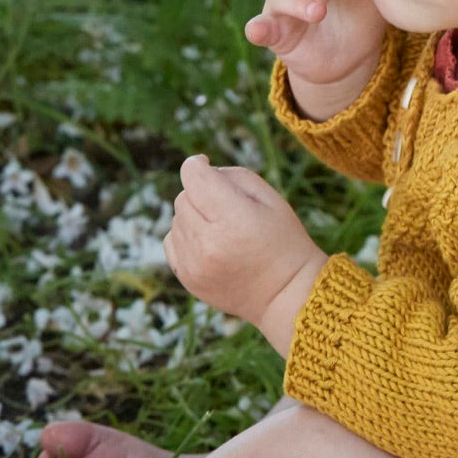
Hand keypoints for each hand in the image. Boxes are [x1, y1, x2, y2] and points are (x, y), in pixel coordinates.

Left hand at [162, 154, 323, 331]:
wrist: (286, 294)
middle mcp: (208, 243)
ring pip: (176, 219)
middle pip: (183, 197)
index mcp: (233, 219)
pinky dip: (185, 236)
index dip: (197, 165)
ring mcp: (195, 264)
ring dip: (194, 216)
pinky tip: (208, 243)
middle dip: (200, 193)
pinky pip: (171, 241)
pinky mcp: (187, 279)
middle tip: (226, 206)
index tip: (205, 164)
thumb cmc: (283, 240)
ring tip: (221, 229)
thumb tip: (199, 171)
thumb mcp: (270, 198)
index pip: (193, 177)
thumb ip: (232, 176)